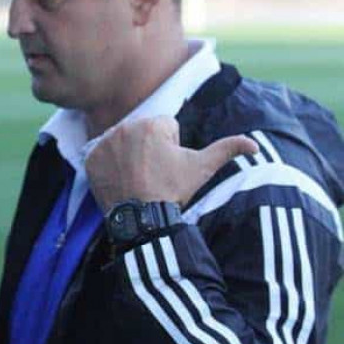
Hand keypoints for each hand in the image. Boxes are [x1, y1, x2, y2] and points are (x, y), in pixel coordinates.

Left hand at [85, 116, 257, 211]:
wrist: (143, 219)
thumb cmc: (173, 191)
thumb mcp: (202, 168)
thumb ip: (228, 148)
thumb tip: (253, 144)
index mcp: (152, 124)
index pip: (164, 128)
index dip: (171, 147)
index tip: (168, 166)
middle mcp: (124, 127)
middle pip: (142, 133)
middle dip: (149, 149)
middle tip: (152, 173)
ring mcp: (104, 143)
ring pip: (123, 142)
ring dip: (129, 155)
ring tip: (137, 177)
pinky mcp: (90, 158)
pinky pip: (102, 155)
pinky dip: (109, 166)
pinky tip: (120, 180)